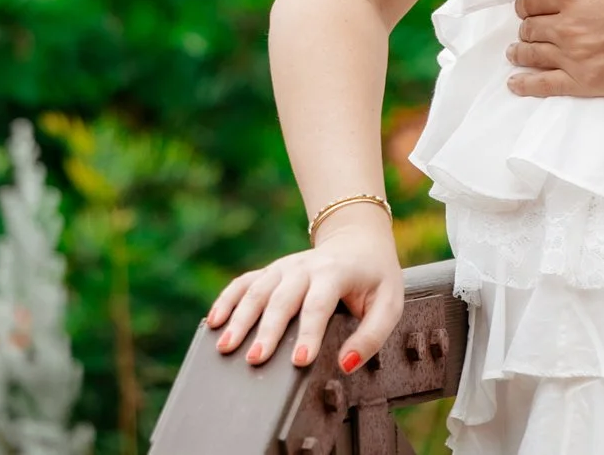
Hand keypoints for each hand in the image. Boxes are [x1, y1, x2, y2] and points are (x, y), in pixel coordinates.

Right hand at [203, 207, 403, 372]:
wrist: (358, 240)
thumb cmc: (375, 278)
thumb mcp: (389, 304)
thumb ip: (371, 336)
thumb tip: (345, 364)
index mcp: (335, 272)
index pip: (319, 304)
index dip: (309, 332)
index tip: (300, 361)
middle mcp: (305, 267)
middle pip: (281, 299)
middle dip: (267, 330)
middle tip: (254, 360)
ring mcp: (284, 267)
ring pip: (257, 290)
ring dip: (239, 318)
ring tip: (225, 347)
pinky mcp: (271, 271)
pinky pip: (244, 282)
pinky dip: (227, 299)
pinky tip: (213, 322)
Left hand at [506, 0, 603, 97]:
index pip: (532, 1)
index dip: (527, 4)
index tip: (530, 7)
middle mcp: (567, 25)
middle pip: (530, 28)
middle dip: (527, 27)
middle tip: (529, 31)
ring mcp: (576, 56)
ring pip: (533, 55)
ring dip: (521, 53)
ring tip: (517, 54)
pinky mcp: (588, 83)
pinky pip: (546, 86)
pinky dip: (526, 85)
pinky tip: (515, 84)